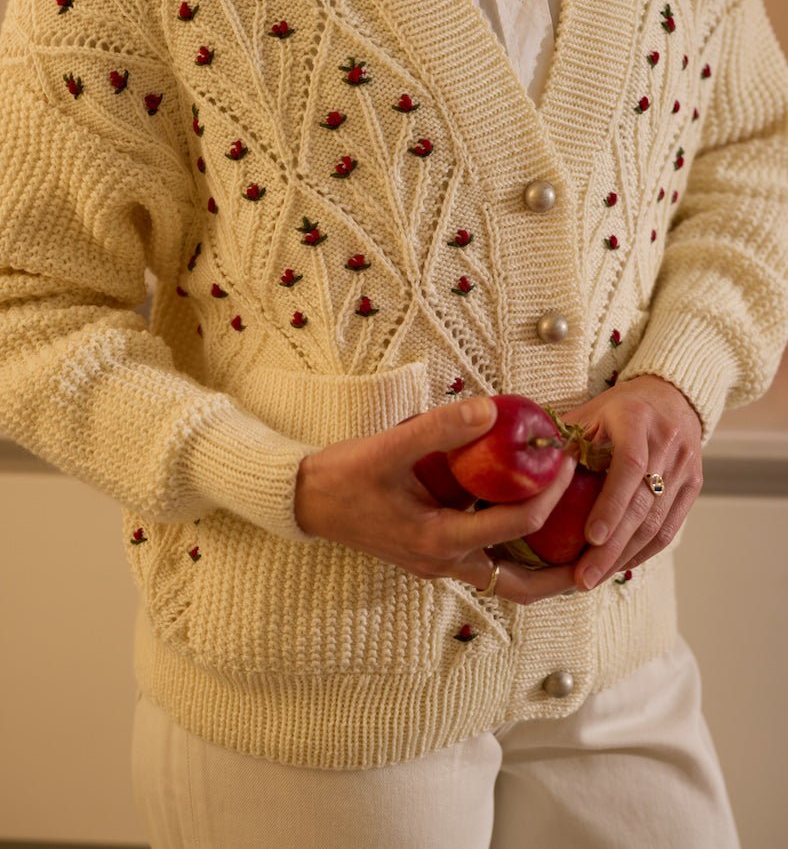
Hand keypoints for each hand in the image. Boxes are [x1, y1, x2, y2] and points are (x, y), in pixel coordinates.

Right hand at [295, 395, 578, 604]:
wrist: (305, 502)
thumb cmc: (344, 475)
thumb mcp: (389, 447)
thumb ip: (439, 428)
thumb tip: (491, 409)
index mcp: (438, 540)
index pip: (512, 524)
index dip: (548, 495)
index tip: (568, 463)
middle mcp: (444, 563)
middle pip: (522, 586)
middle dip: (565, 574)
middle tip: (604, 552)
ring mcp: (440, 564)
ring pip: (508, 582)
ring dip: (545, 570)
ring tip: (581, 548)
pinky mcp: (434, 556)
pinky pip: (489, 564)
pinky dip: (518, 554)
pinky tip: (533, 527)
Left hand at [560, 374, 702, 589]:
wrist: (671, 397)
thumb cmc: (616, 408)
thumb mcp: (587, 413)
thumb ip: (562, 441)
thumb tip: (523, 474)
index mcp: (636, 419)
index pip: (629, 466)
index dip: (610, 503)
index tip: (589, 537)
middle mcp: (667, 442)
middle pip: (644, 503)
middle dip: (612, 546)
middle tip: (582, 577)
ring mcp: (686, 466)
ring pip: (658, 522)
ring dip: (625, 556)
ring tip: (593, 579)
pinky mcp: (694, 486)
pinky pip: (670, 527)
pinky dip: (643, 551)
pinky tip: (618, 566)